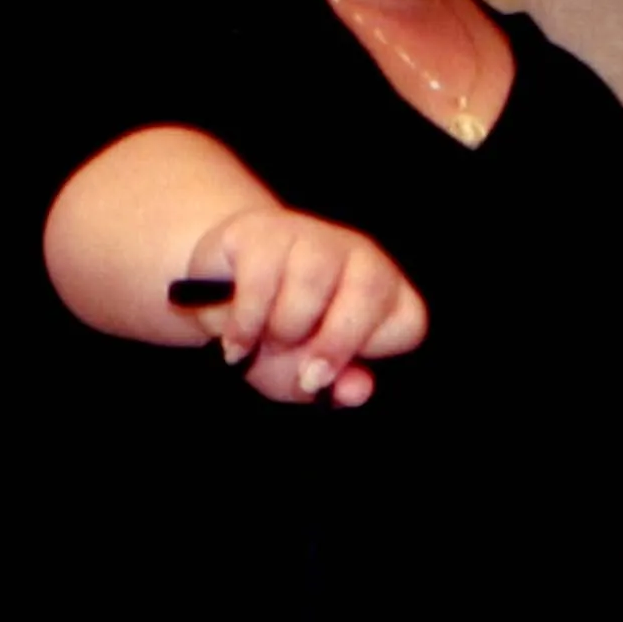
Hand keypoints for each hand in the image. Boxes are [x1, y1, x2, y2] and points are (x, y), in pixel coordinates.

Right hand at [178, 205, 427, 407]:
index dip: (370, 351)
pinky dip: (245, 323)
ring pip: (311, 282)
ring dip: (282, 330)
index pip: (408, 322)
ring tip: (260, 347)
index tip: (327, 377)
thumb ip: (335, 387)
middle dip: (335, 343)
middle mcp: (358, 257)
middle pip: (369, 290)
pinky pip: (260, 277)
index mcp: (383, 295)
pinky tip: (235, 344)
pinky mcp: (262, 230)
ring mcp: (312, 236)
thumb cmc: (276, 334)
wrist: (214, 294)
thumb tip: (357, 391)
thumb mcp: (304, 375)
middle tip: (306, 379)